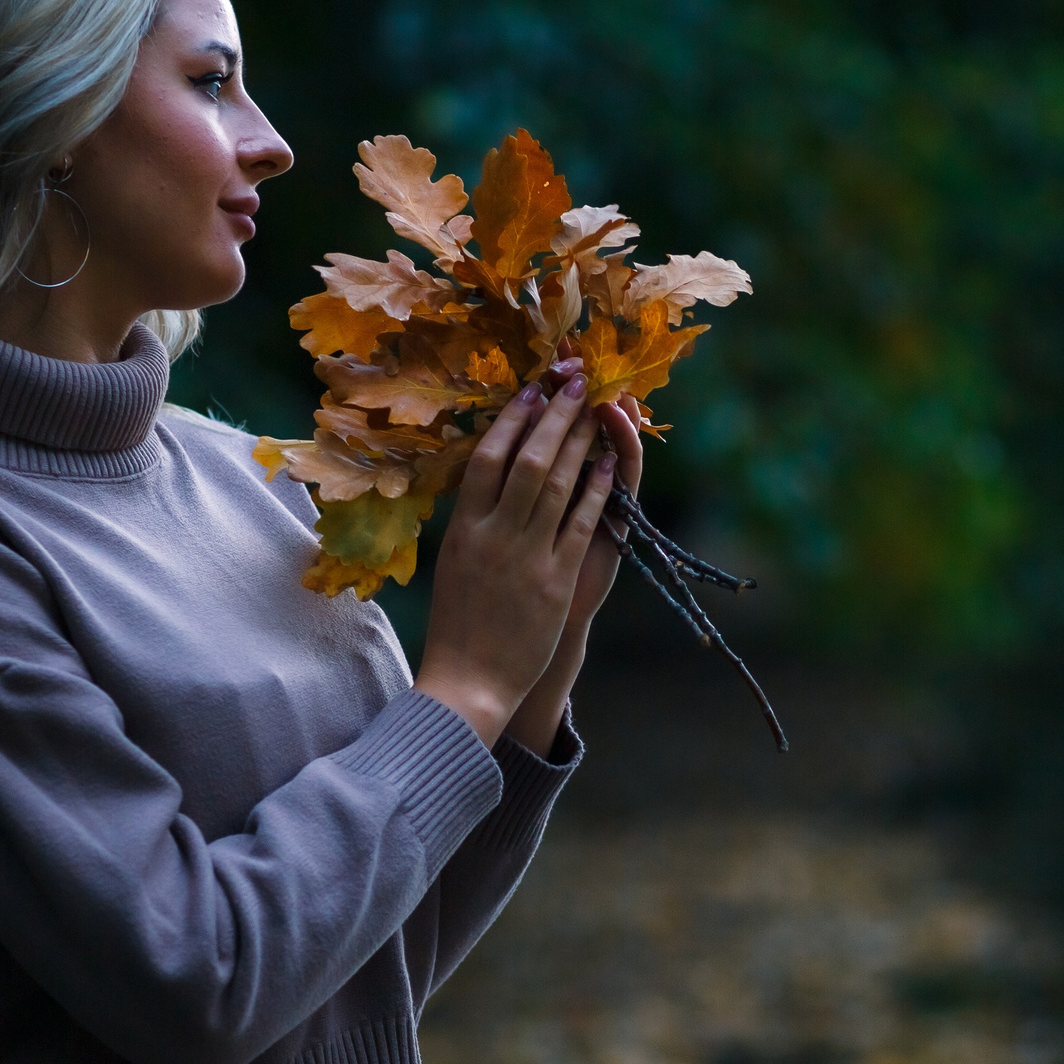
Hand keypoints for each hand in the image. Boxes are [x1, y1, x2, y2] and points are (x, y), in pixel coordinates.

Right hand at [414, 368, 620, 747]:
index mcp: (462, 530)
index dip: (511, 420)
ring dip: (580, 441)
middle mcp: (493, 536)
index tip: (531, 390)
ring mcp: (526, 557)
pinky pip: (580, 524)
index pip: (487, 459)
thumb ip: (471, 524)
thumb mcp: (454, 566)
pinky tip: (609, 464)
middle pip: (526, 461)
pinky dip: (596, 490)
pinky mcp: (556, 580)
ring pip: (556, 485)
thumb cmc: (459, 625)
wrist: (468, 682)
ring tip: (596, 409)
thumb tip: (483, 481)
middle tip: (574, 382)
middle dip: (554, 416)